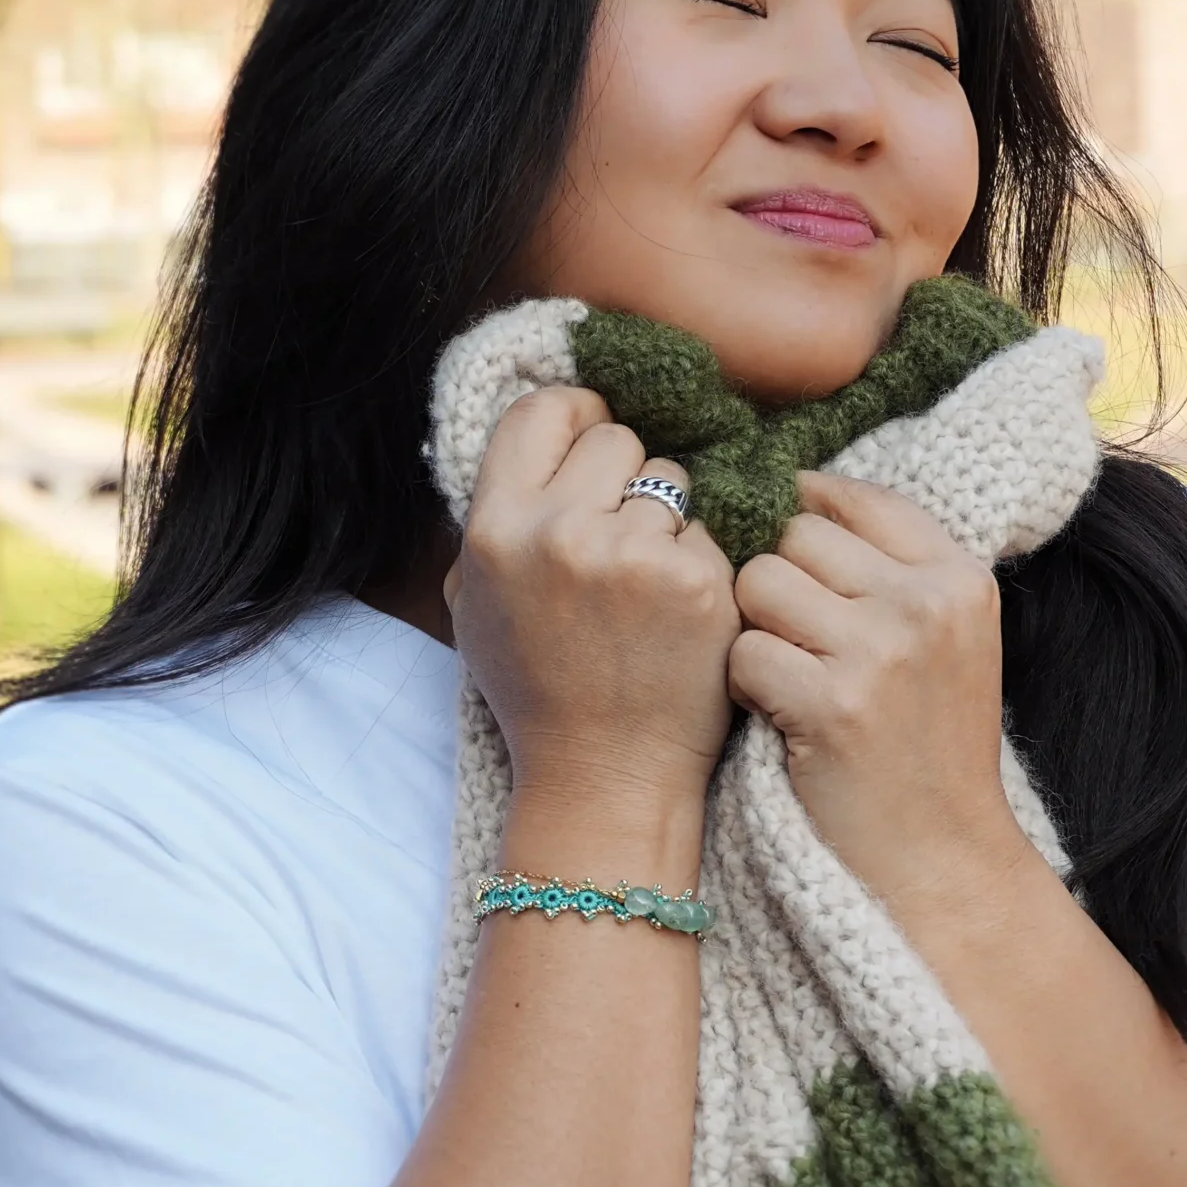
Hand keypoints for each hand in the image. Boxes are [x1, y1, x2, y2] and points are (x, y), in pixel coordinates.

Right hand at [452, 387, 737, 807]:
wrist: (604, 776)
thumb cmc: (540, 690)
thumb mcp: (476, 601)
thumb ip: (496, 517)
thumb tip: (536, 442)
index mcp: (496, 529)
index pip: (542, 409)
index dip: (576, 416)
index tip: (592, 446)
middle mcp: (559, 533)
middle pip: (617, 438)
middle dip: (626, 478)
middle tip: (620, 540)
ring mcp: (633, 556)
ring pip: (673, 481)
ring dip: (668, 521)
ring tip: (646, 589)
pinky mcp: (698, 583)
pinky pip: (710, 531)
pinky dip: (701, 565)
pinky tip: (679, 616)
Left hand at [728, 473, 1024, 901]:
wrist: (942, 857)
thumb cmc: (928, 749)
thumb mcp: (946, 642)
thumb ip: (892, 570)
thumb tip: (796, 492)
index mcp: (959, 578)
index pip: (857, 497)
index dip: (807, 516)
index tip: (794, 562)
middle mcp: (925, 604)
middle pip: (795, 535)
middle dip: (776, 583)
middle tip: (794, 642)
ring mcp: (881, 652)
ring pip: (758, 583)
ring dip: (752, 630)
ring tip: (784, 677)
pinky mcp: (832, 705)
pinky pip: (742, 652)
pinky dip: (743, 686)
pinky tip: (775, 715)